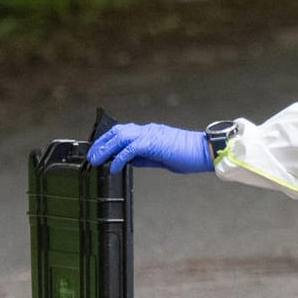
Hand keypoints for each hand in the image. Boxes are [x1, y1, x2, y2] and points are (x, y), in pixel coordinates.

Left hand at [87, 122, 211, 173]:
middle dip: (101, 143)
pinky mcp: (153, 143)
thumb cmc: (189, 155)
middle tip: (91, 156)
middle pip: (117, 131)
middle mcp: (148, 130)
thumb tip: (129, 161)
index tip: (98, 150)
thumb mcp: (162, 158)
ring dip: (105, 149)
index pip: (123, 132)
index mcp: (150, 132)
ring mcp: (150, 134)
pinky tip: (114, 168)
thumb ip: (145, 157)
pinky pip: (130, 149)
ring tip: (96, 161)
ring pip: (120, 137)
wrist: (205, 151)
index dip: (108, 140)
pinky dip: (119, 158)